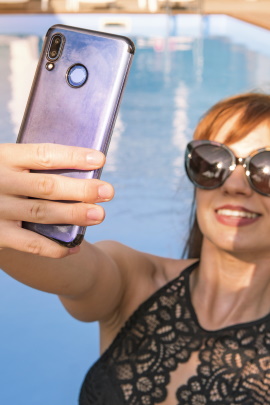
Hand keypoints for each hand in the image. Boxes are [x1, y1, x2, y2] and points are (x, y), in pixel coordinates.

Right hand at [0, 143, 113, 257]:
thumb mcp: (6, 163)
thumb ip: (31, 164)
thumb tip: (81, 168)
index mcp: (4, 157)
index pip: (44, 154)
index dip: (73, 157)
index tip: (100, 160)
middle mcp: (0, 182)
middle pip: (47, 186)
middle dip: (81, 189)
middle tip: (108, 191)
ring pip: (42, 213)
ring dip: (73, 215)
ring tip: (99, 215)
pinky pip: (31, 245)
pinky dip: (55, 248)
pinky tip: (75, 246)